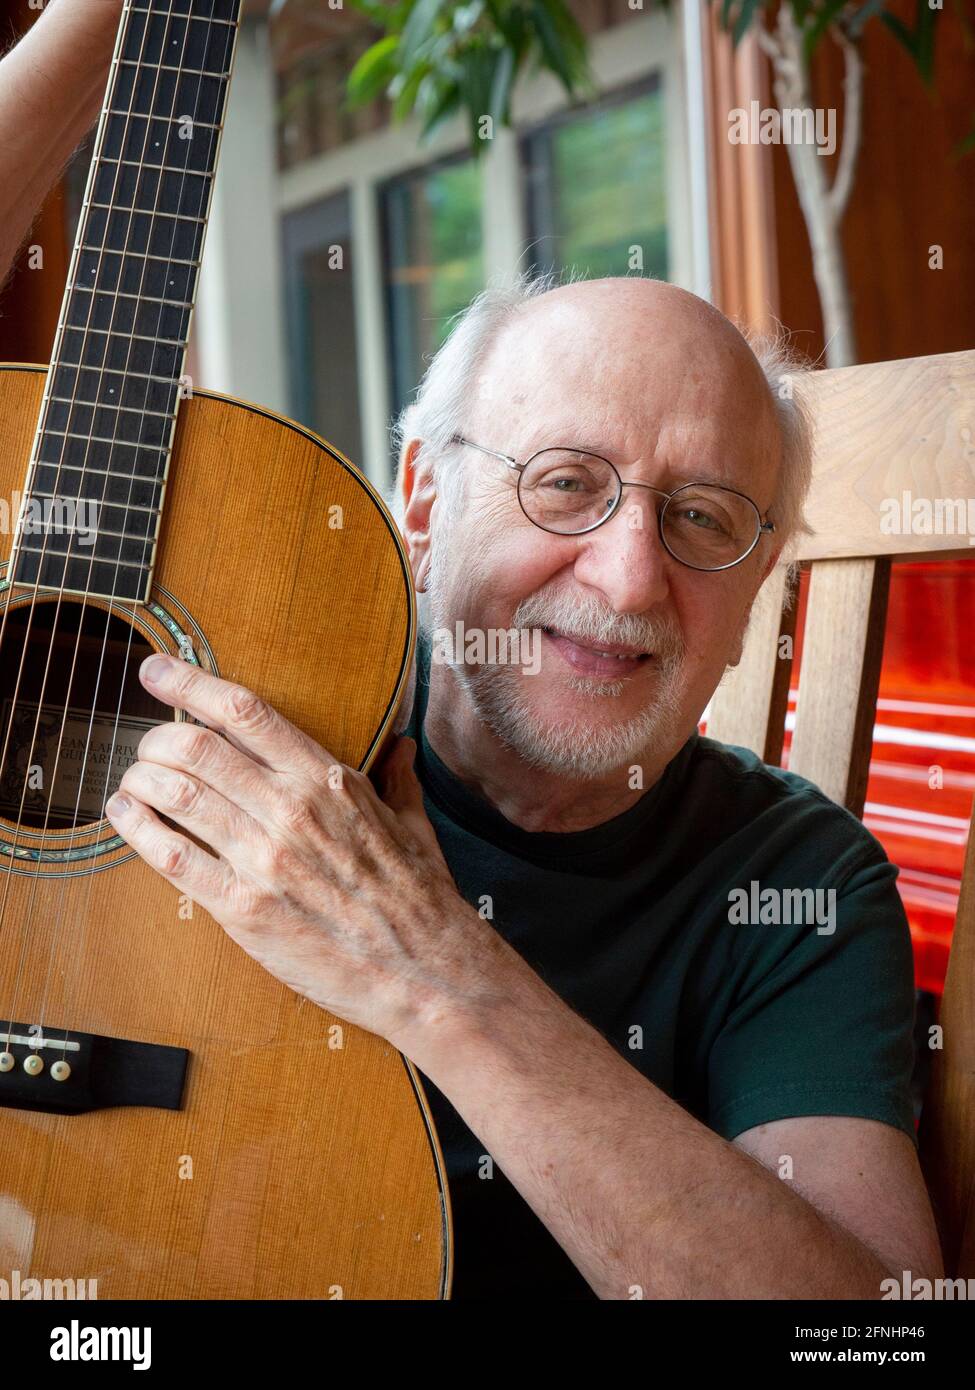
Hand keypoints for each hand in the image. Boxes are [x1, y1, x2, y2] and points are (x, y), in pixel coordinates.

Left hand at [105, 653, 482, 1047]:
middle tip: (148, 744)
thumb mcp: (414, 823)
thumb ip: (398, 778)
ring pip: (178, 795)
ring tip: (134, 779)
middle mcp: (291, 809)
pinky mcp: (244, 908)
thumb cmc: (421, 898)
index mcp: (329, 780)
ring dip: (142, 778)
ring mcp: (265, 859)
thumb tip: (402, 744)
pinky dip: (138, 830)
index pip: (246, 713)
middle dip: (157, 737)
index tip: (158, 671)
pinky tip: (125, 816)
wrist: (426, 972)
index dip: (191, 683)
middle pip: (197, 748)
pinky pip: (174, 859)